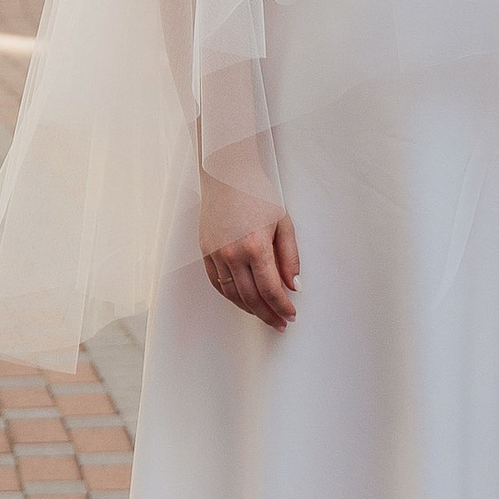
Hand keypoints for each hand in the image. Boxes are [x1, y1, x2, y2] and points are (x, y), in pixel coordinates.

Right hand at [201, 173, 298, 330]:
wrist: (227, 174)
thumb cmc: (256, 193)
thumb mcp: (283, 222)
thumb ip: (290, 257)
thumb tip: (293, 286)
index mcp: (256, 247)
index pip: (271, 290)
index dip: (282, 307)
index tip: (290, 315)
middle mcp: (233, 254)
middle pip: (252, 298)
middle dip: (268, 315)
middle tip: (280, 323)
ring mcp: (216, 254)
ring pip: (233, 295)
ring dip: (250, 309)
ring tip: (264, 315)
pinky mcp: (205, 251)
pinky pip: (217, 283)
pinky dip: (231, 296)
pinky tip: (242, 301)